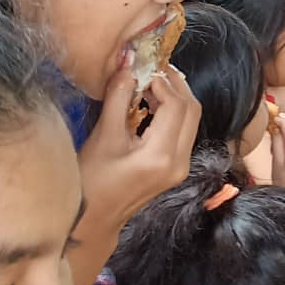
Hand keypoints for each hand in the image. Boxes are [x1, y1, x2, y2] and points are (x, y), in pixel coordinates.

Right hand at [78, 60, 202, 237]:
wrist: (94, 219)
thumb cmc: (91, 180)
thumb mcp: (103, 135)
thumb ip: (118, 97)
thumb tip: (128, 65)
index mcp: (162, 155)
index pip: (176, 105)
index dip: (162, 81)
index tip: (142, 67)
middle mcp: (179, 162)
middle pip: (192, 110)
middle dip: (174, 84)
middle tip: (152, 69)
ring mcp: (181, 167)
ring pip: (191, 120)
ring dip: (175, 97)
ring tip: (149, 83)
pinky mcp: (176, 168)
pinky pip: (184, 131)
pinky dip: (173, 113)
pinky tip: (151, 104)